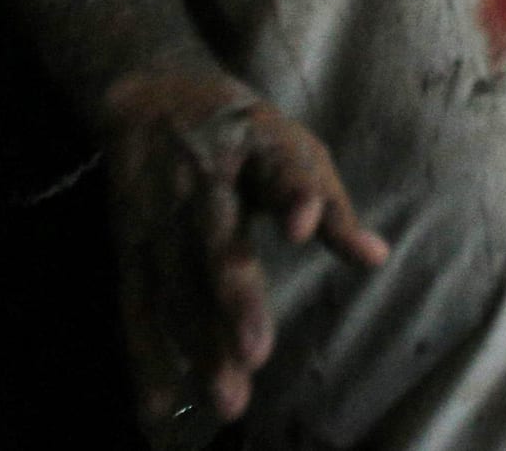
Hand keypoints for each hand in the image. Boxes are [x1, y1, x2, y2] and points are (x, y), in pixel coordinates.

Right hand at [103, 67, 388, 426]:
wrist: (152, 96)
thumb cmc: (245, 134)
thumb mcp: (293, 148)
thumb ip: (331, 205)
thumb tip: (377, 257)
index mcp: (253, 146)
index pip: (276, 168)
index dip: (291, 194)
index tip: (304, 225)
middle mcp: (199, 182)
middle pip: (214, 241)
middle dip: (232, 297)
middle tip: (254, 353)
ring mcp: (158, 216)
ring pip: (176, 284)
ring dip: (197, 342)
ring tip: (227, 397)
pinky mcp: (129, 247)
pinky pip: (137, 306)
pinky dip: (146, 356)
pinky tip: (160, 407)